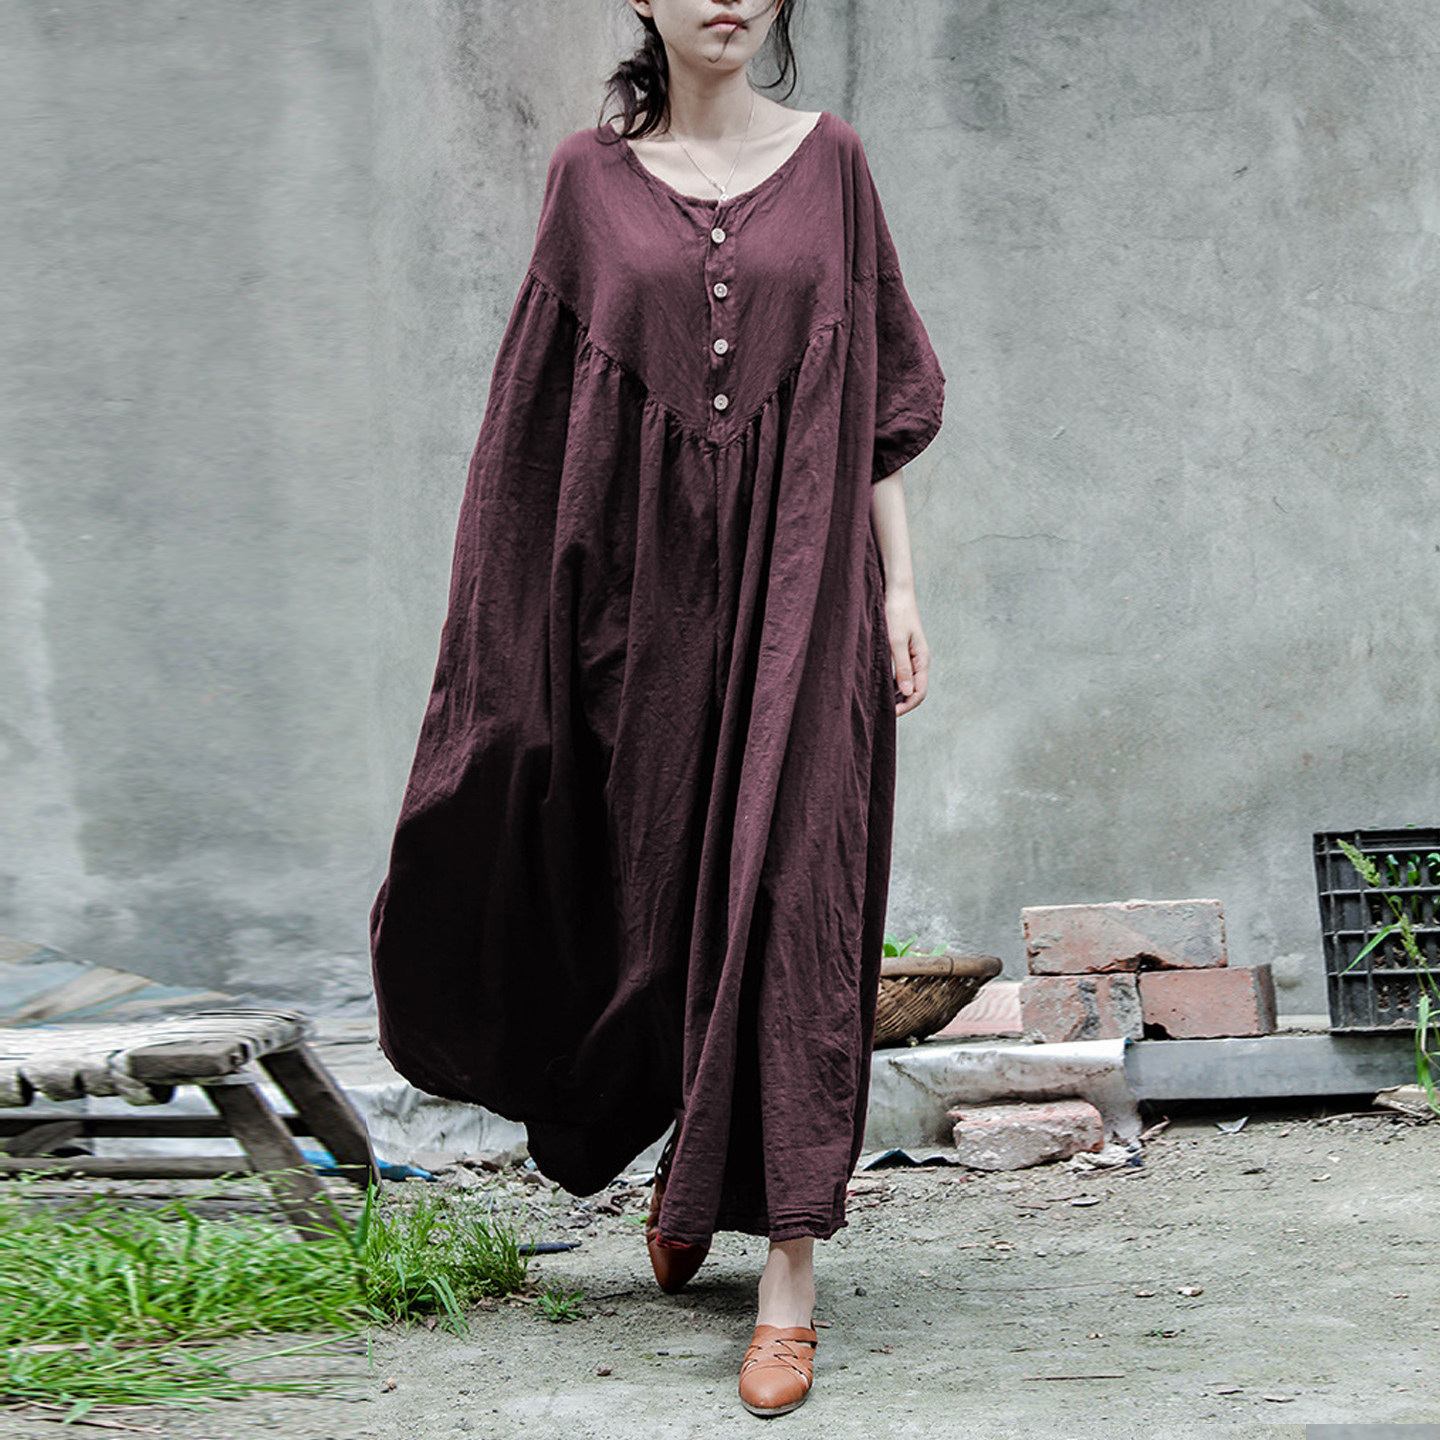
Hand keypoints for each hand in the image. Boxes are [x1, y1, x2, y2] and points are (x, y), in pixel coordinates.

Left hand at [884, 585, 928, 715]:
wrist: (897, 591)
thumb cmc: (896, 613)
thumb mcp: (895, 642)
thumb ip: (901, 667)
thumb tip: (907, 692)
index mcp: (922, 660)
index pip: (919, 692)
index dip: (906, 706)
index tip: (889, 713)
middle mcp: (920, 660)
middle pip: (914, 691)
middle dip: (901, 703)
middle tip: (882, 712)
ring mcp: (912, 656)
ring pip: (907, 683)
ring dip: (896, 694)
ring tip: (879, 701)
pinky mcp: (904, 650)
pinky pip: (901, 673)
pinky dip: (893, 682)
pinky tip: (880, 685)